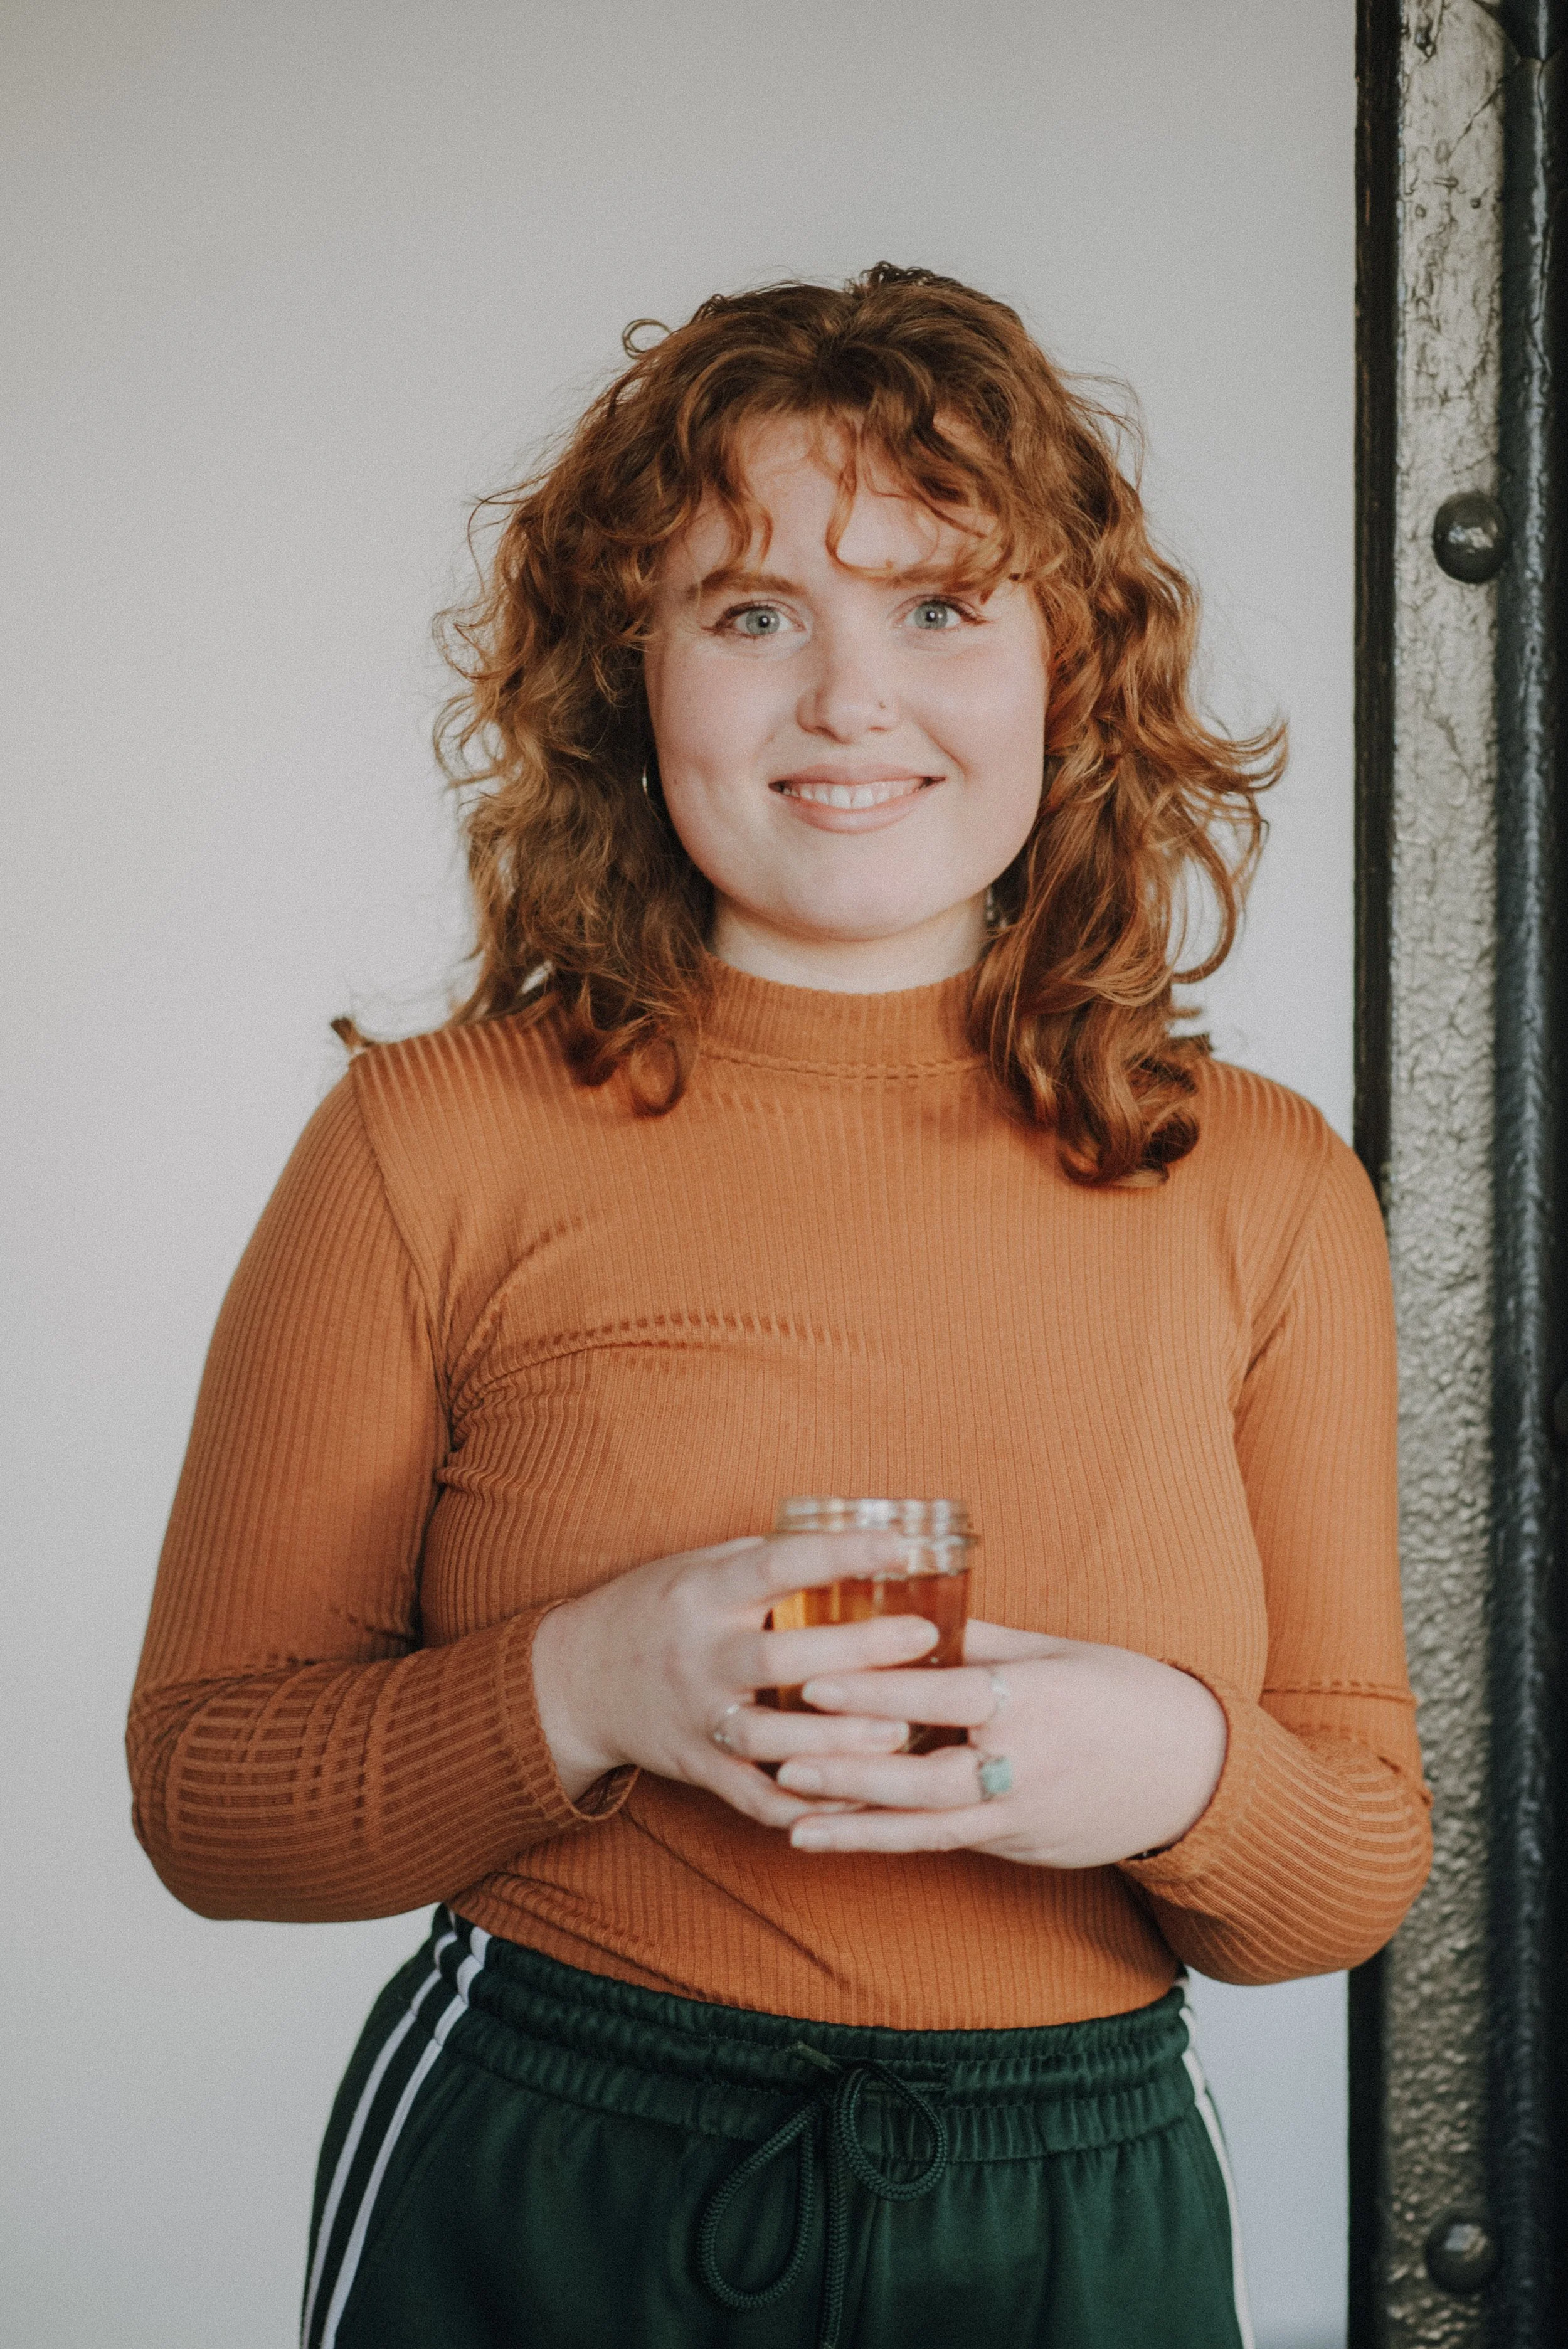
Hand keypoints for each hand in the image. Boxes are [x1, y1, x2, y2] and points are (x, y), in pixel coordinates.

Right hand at [531, 1533, 941, 1826]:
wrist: (574, 1681)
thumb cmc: (651, 1610)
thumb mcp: (695, 1567)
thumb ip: (761, 1560)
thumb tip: (848, 1540)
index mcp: (702, 1593)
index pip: (776, 1566)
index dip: (840, 1554)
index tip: (901, 1545)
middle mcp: (698, 1655)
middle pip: (779, 1657)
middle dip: (856, 1650)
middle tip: (922, 1638)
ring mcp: (695, 1717)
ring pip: (768, 1738)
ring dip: (836, 1739)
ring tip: (901, 1731)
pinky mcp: (695, 1768)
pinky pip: (753, 1798)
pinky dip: (804, 1804)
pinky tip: (857, 1797)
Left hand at [773, 1620, 1228, 1866]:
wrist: (1195, 1774)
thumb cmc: (1127, 1695)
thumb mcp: (1060, 1652)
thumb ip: (986, 1639)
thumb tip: (918, 1611)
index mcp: (1031, 1702)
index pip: (940, 1698)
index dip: (874, 1691)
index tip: (816, 1679)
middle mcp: (1022, 1765)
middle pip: (921, 1774)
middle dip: (847, 1769)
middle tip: (781, 1758)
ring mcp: (1019, 1814)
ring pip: (925, 1824)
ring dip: (854, 1821)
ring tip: (790, 1812)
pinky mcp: (1018, 1846)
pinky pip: (942, 1843)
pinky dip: (886, 1842)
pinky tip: (837, 1838)